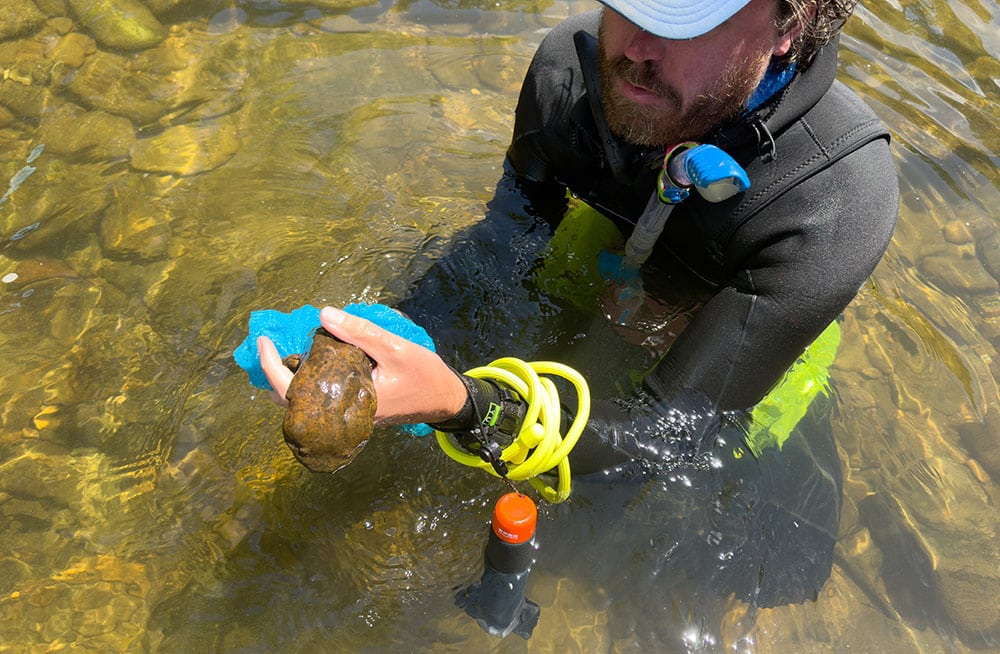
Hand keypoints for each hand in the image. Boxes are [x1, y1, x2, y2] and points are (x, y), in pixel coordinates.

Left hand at [259, 306, 468, 425]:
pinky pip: (320, 401)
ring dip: (289, 381)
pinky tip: (309, 364)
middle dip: (274, 374)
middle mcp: (342, 415)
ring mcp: (348, 416)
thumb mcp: (394, 348)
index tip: (263, 341)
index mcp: (346, 401)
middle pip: (292, 402)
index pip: (294, 390)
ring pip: (305, 404)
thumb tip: (324, 315)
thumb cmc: (423, 375)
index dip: (272, 365)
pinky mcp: (354, 413)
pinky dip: (308, 384)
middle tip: (269, 345)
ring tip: (284, 354)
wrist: (445, 400)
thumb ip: (359, 332)